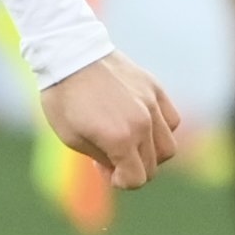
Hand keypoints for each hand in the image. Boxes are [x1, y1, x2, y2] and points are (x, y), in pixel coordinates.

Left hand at [39, 51, 179, 190]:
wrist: (66, 53)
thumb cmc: (62, 98)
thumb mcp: (71, 137)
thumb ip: (101, 159)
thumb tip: (119, 169)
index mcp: (119, 138)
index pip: (136, 179)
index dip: (120, 181)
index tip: (104, 169)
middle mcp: (142, 123)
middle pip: (152, 166)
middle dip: (132, 169)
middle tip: (109, 154)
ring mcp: (151, 104)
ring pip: (168, 147)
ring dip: (150, 153)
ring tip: (128, 142)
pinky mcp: (155, 88)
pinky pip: (172, 120)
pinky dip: (161, 129)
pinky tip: (140, 123)